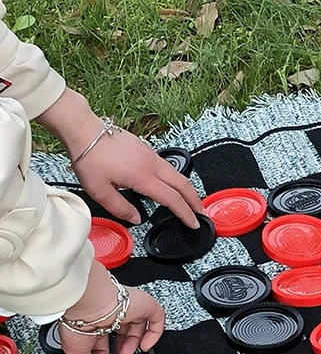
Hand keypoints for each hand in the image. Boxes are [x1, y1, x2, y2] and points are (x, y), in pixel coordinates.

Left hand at [37, 89, 202, 226]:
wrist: (86, 131)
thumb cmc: (90, 158)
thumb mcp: (99, 191)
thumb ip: (120, 207)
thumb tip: (136, 218)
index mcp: (143, 177)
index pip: (172, 199)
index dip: (185, 213)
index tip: (193, 222)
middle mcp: (152, 165)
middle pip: (183, 184)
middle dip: (195, 200)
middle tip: (201, 213)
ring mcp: (152, 155)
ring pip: (178, 174)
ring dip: (187, 189)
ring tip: (190, 200)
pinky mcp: (147, 149)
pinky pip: (168, 167)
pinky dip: (176, 179)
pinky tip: (171, 184)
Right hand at [59, 261, 165, 353]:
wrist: (90, 304)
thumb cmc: (79, 321)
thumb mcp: (75, 353)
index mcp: (93, 320)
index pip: (102, 338)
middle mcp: (111, 312)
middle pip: (122, 330)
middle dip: (123, 346)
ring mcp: (129, 307)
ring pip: (139, 324)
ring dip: (136, 341)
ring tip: (132, 353)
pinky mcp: (144, 304)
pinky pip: (157, 317)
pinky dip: (155, 333)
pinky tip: (146, 345)